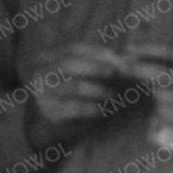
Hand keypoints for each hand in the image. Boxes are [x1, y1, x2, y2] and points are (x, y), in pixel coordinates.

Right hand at [21, 43, 143, 136]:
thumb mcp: (91, 75)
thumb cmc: (81, 93)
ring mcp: (45, 92)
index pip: (75, 49)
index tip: (118, 59)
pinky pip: (75, 108)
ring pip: (74, 86)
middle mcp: (43, 73)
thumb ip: (108, 65)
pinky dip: (93, 107)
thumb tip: (129, 61)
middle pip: (70, 64)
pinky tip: (103, 109)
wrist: (60, 123)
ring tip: (113, 94)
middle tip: (115, 73)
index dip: (97, 53)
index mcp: (51, 58)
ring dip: (98, 89)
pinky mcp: (52, 112)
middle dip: (96, 67)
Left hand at [118, 42, 172, 147]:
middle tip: (124, 67)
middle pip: (160, 72)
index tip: (129, 48)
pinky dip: (163, 113)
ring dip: (158, 94)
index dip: (147, 48)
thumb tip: (136, 54)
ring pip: (159, 93)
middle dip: (137, 68)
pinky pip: (163, 113)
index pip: (171, 50)